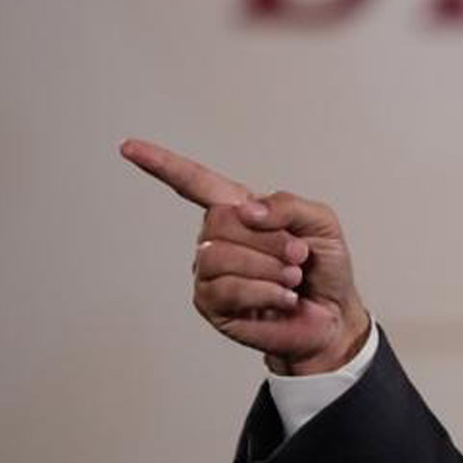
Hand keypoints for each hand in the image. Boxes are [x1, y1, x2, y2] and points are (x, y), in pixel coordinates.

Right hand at [120, 138, 370, 374]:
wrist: (333, 315)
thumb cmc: (323, 268)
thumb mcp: (321, 224)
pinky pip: (228, 289)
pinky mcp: (211, 304)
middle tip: (298, 255)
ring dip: (268, 267)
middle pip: (221, 221)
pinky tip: (282, 297)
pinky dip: (265, 291)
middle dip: (269, 239)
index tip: (129, 148)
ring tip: (291, 278)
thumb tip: (245, 210)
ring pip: (220, 255)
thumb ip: (288, 205)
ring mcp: (209, 272)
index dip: (163, 165)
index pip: (195, 183)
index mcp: (240, 212)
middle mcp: (217, 238)